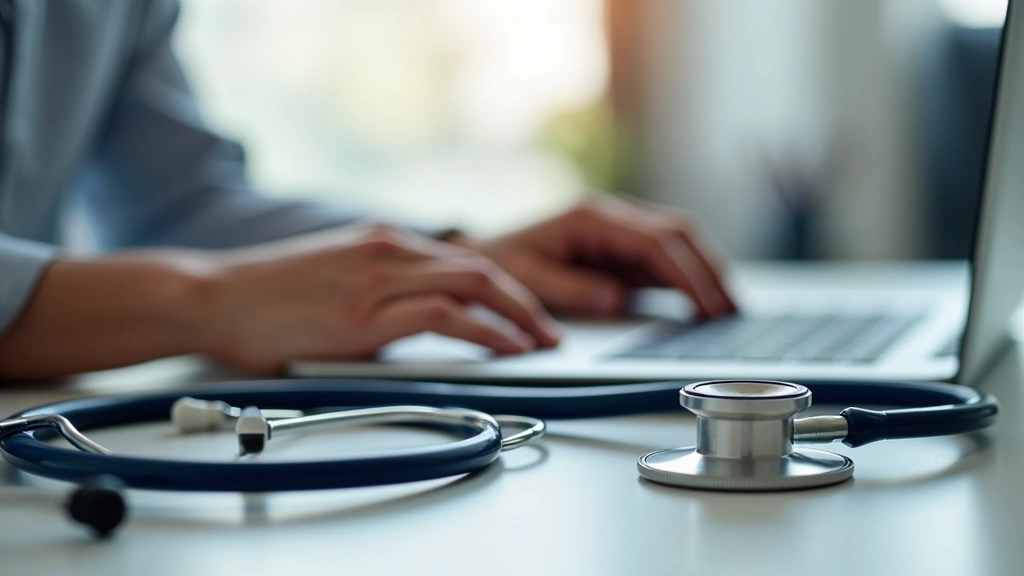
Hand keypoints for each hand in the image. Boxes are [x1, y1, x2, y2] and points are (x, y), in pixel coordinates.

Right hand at [201, 223, 561, 372]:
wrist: (211, 298)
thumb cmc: (265, 298)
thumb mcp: (335, 282)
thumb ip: (380, 295)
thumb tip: (416, 325)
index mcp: (383, 243)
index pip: (465, 260)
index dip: (508, 288)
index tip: (529, 315)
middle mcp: (387, 251)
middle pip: (482, 267)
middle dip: (527, 301)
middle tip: (551, 332)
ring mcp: (376, 279)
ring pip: (472, 284)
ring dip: (518, 316)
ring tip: (541, 343)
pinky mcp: (362, 313)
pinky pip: (442, 316)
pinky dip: (483, 331)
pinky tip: (503, 348)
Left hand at [461, 196, 736, 318]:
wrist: (480, 258)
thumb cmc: (500, 265)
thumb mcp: (526, 280)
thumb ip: (571, 289)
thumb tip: (616, 298)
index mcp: (591, 218)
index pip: (654, 242)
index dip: (686, 274)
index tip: (707, 304)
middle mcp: (611, 216)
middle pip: (677, 234)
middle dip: (709, 270)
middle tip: (732, 310)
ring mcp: (619, 231)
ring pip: (678, 242)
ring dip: (705, 272)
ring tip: (728, 309)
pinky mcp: (620, 249)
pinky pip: (664, 259)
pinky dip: (688, 279)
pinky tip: (704, 304)